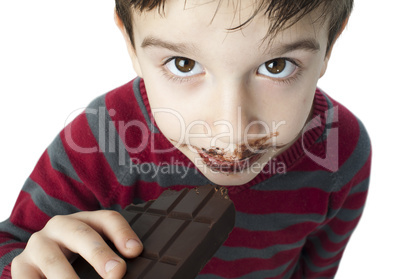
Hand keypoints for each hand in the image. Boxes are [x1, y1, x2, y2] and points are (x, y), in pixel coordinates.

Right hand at [11, 210, 142, 278]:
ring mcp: (38, 245)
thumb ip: (111, 257)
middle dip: (100, 254)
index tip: (136, 251)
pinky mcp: (21, 266)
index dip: (122, 233)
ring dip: (69, 278)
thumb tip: (122, 271)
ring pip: (54, 261)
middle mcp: (60, 226)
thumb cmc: (74, 255)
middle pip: (82, 234)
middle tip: (116, 272)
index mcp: (84, 220)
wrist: (36, 260)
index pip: (107, 219)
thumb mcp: (92, 249)